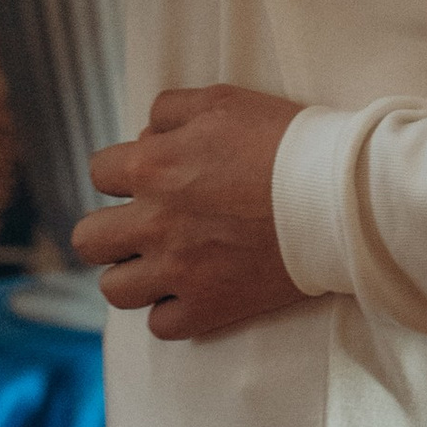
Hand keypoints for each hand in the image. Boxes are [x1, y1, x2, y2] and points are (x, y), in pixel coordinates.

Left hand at [77, 85, 308, 339]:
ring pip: (114, 290)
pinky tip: (193, 290)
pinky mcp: (209, 308)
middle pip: (89, 240)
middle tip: (143, 225)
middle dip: (111, 230)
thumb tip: (144, 135)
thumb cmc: (285, 141)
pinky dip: (172, 311)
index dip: (121, 173)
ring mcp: (179, 271)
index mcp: (153, 167)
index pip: (98, 173)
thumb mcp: (223, 99)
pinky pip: (161, 326)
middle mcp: (154, 222)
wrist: (338, 195)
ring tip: (164, 262)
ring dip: (134, 275)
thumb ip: (170, 111)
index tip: (145, 178)